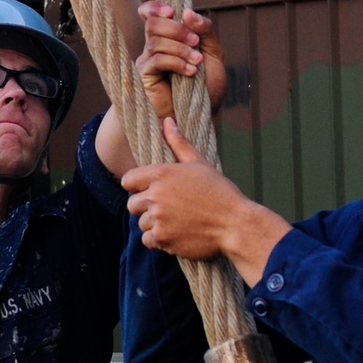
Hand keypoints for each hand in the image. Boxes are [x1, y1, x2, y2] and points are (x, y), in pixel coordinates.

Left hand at [124, 119, 288, 284]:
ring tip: (175, 221)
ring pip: (141, 224)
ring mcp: (158, 219)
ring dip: (154, 224)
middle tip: (166, 208)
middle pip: (132, 204)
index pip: (128, 180)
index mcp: (161, 174)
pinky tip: (175, 234)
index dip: (137, 186)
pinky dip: (158, 240)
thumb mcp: (199, 163)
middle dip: (145, 207)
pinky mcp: (162, 239)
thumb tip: (167, 121)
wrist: (234, 223)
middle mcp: (155, 196)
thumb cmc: (219, 191)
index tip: (150, 190)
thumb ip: (179, 143)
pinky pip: (148, 241)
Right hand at [136, 2, 226, 121]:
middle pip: (153, 23)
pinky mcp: (145, 77)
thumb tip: (187, 12)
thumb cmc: (206, 86)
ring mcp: (147, 61)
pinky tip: (191, 72)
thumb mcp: (213, 53)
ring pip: (156, 41)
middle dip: (177, 29)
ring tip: (197, 62)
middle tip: (196, 43)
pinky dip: (177, 62)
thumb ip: (205, 30)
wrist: (202, 116)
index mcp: (167, 37)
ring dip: (181, 49)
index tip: (172, 11)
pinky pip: (157, 59)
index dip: (154, 7)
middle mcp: (153, 46)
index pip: (149, 13)